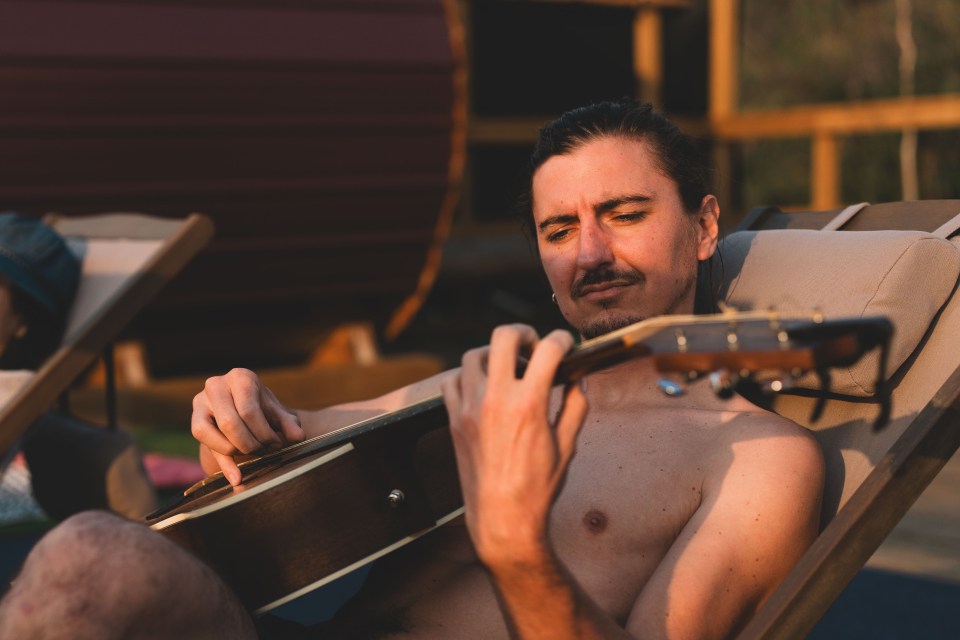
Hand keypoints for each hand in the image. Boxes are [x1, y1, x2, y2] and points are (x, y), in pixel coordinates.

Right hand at [191, 368, 304, 484]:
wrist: (240, 407)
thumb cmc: (261, 407)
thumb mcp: (277, 412)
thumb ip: (289, 423)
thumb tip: (298, 437)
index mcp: (240, 377)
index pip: (249, 410)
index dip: (264, 432)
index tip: (276, 444)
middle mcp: (216, 385)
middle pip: (230, 423)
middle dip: (251, 443)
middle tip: (266, 451)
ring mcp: (200, 402)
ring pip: (213, 433)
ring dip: (237, 449)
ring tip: (254, 452)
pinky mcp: (194, 421)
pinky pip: (205, 444)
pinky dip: (224, 464)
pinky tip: (237, 477)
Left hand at [441, 325, 587, 564]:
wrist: (502, 520)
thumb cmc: (537, 489)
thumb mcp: (567, 446)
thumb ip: (575, 406)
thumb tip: (578, 380)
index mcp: (529, 404)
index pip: (548, 349)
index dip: (562, 340)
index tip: (565, 345)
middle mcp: (496, 399)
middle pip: (503, 337)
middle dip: (523, 333)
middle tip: (532, 344)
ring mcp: (470, 407)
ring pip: (474, 355)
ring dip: (493, 353)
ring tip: (507, 365)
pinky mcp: (454, 420)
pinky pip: (452, 381)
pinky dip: (467, 375)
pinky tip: (482, 386)